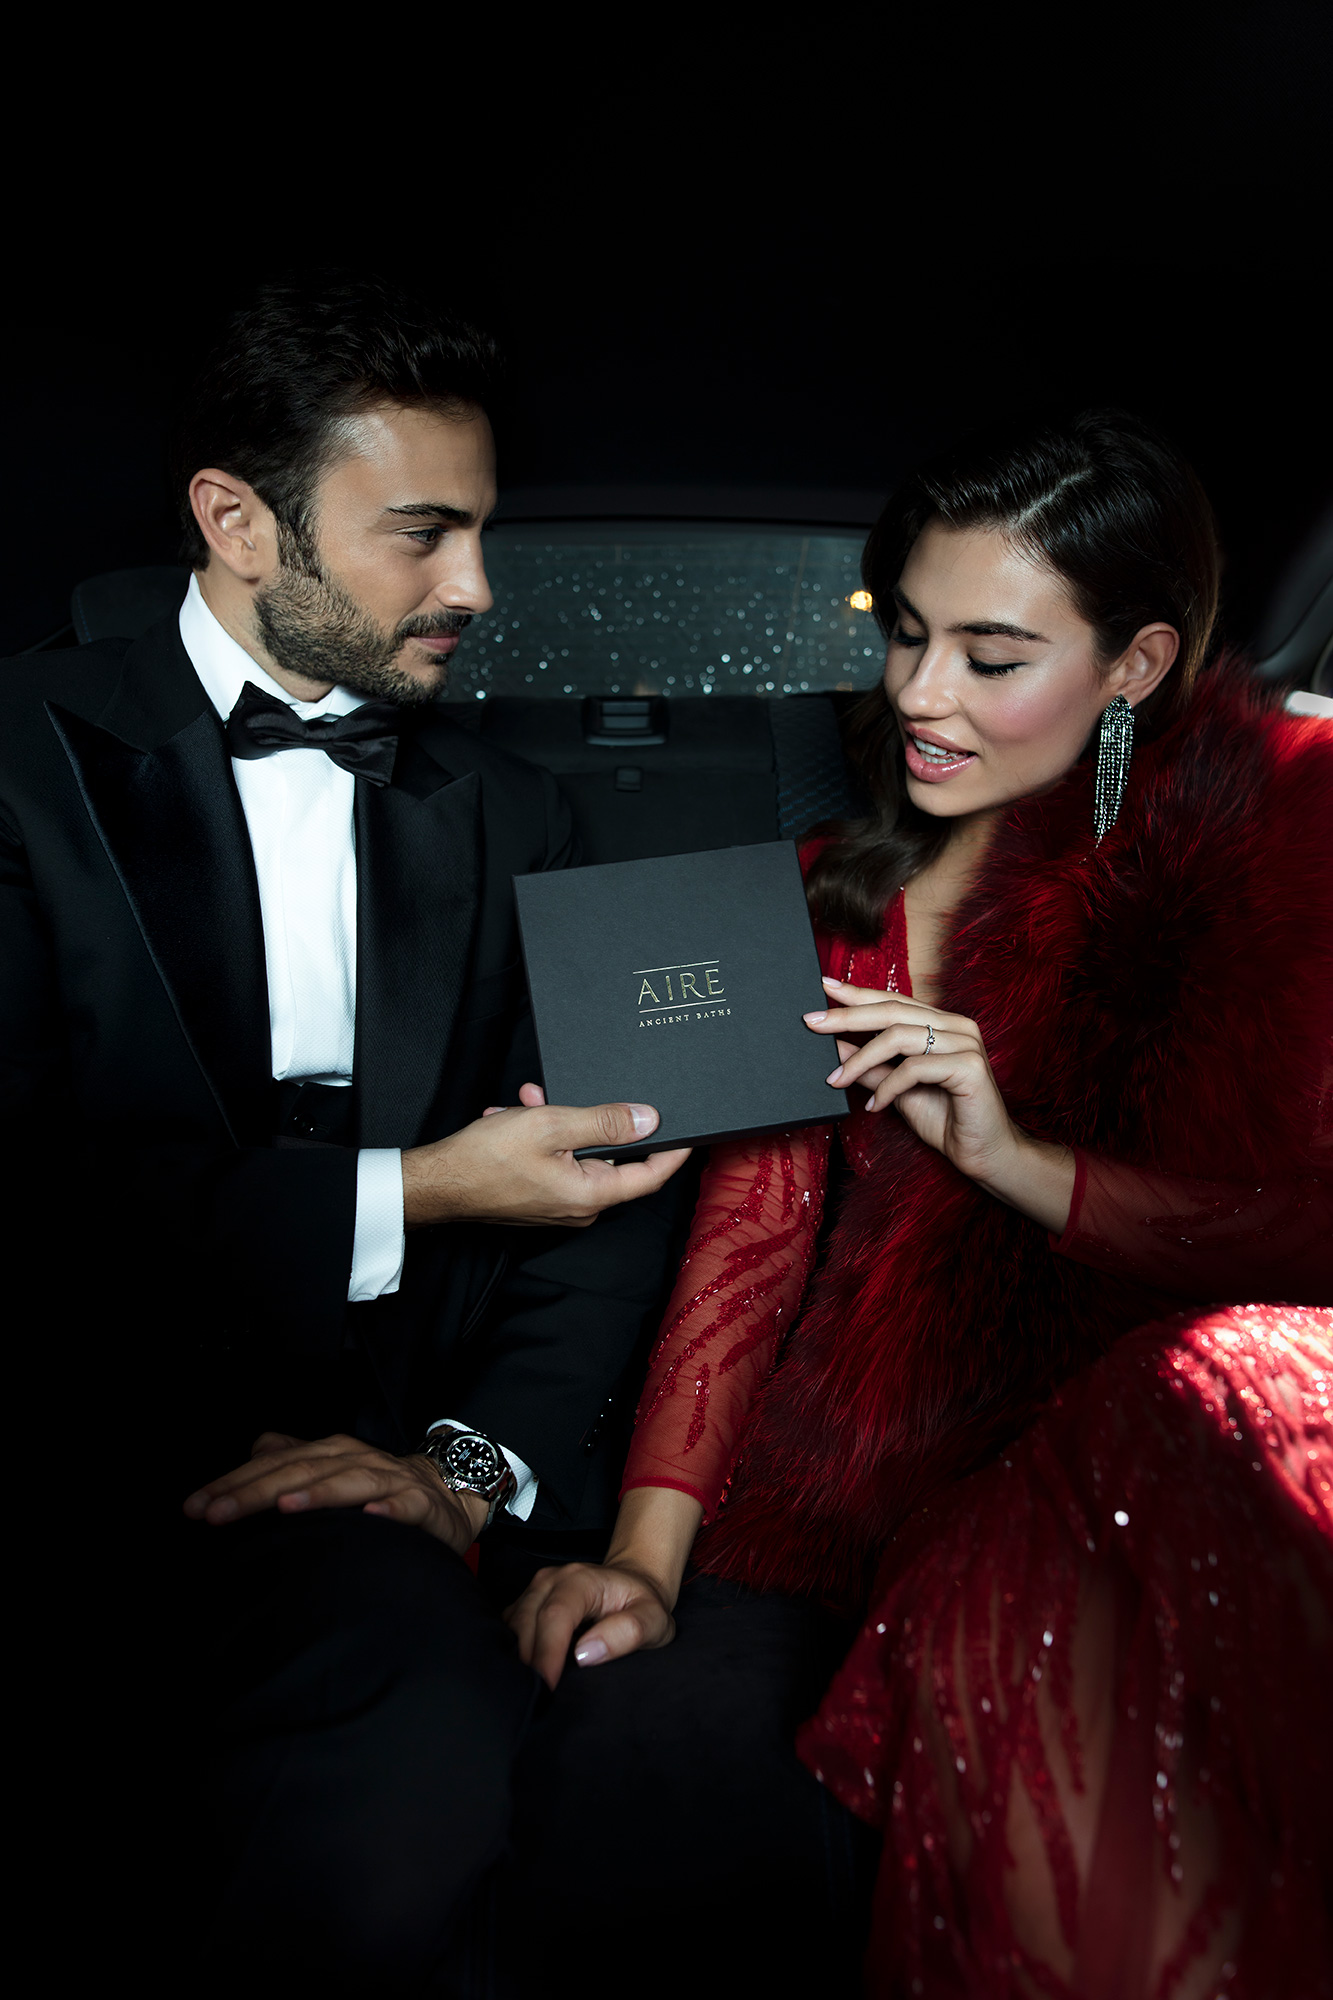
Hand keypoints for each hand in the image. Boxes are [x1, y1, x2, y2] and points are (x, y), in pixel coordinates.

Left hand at [182, 1433, 484, 1555]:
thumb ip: (291, 1460)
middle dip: (256, 1492)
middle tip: (217, 1512)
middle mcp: (354, 1460)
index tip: (194, 1507)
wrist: (450, 1493)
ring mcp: (388, 1481)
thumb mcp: (331, 1470)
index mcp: (328, 1453)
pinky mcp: (419, 1505)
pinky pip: (403, 1508)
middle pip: (301, 1471)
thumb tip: (252, 1452)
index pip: (272, 1465)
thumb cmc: (380, 1488)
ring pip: (349, 1483)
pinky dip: (386, 1512)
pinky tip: (369, 1520)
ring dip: (317, 1493)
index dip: (232, 1484)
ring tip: (284, 1506)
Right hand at [402, 1094, 690, 1229]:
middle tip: (576, 1094)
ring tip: (531, 1100)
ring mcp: (557, 1203)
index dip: (673, 1150)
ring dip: (559, 1121)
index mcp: (591, 1194)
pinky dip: (540, 1134)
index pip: (651, 1176)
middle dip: (595, 1120)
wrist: (434, 1183)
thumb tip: (648, 1119)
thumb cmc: (485, 1160)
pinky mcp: (537, 1195)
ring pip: (576, 1153)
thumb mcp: (551, 1127)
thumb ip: (604, 1122)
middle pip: (611, 1159)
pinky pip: (553, 1159)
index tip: (691, 1128)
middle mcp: (579, 1206)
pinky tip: (515, 1114)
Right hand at [505, 1559, 675, 1689]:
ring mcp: (537, 1588)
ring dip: (517, 1657)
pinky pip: (509, 1625)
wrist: (634, 1583)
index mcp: (582, 1580)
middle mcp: (553, 1579)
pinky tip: (524, 1672)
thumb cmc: (643, 1605)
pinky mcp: (528, 1600)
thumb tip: (585, 1653)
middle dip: (529, 1662)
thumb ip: (627, 1633)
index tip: (547, 1687)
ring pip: (513, 1624)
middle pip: (527, 1621)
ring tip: (530, 1689)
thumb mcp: (653, 1620)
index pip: (555, 1615)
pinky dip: (512, 1648)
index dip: (547, 1653)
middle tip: (538, 1699)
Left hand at [805, 977, 1074, 1231]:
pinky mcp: (969, 1067)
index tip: (824, 986)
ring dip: (861, 1060)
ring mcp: (966, 1043)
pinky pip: (915, 1068)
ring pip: (899, 1036)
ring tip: (835, 1080)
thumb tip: (835, 1047)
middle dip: (847, 1016)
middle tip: (812, 1022)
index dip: (857, 993)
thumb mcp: (896, 1090)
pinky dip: (888, 1087)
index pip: (893, 1001)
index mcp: (942, 1024)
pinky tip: (874, 1105)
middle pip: (892, 1011)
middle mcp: (957, 1026)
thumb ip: (871, 1067)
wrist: (985, 1155)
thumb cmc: (945, 1120)